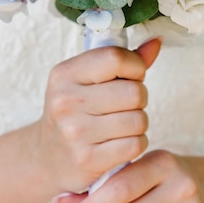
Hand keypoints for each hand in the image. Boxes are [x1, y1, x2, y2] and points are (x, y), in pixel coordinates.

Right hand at [38, 38, 160, 193]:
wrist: (47, 157)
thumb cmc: (75, 111)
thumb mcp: (86, 80)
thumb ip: (123, 60)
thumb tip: (157, 42)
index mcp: (65, 74)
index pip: (116, 57)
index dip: (135, 66)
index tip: (131, 76)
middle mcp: (66, 101)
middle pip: (134, 92)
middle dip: (139, 98)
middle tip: (125, 105)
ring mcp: (75, 132)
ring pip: (139, 120)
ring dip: (138, 123)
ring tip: (122, 124)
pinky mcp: (88, 160)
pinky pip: (135, 145)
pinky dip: (136, 143)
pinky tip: (120, 142)